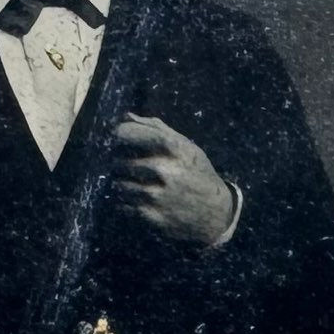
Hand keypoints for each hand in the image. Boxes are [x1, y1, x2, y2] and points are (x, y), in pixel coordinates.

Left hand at [111, 115, 239, 250]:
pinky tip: (137, 199)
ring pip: (121, 185)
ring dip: (122, 184)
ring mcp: (159, 195)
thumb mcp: (186, 147)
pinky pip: (125, 205)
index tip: (117, 138)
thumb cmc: (197, 173)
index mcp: (175, 149)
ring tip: (132, 183)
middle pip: (122, 162)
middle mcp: (166, 170)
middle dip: (119, 163)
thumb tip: (125, 116)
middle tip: (123, 165)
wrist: (216, 212)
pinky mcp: (154, 216)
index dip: (120, 135)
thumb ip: (156, 129)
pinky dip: (126, 202)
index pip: (131, 133)